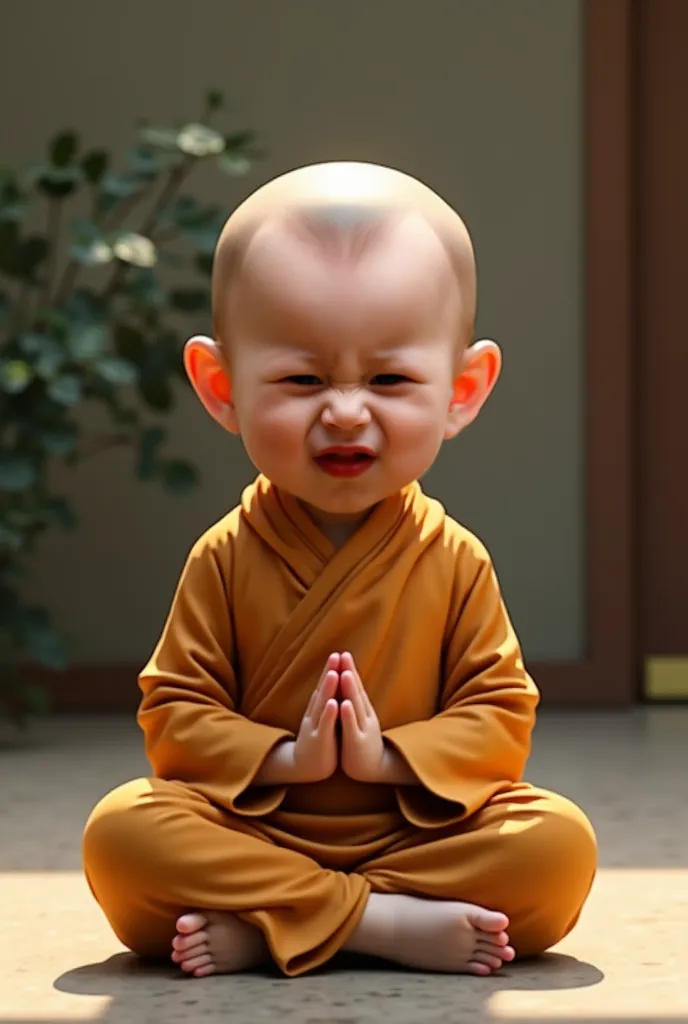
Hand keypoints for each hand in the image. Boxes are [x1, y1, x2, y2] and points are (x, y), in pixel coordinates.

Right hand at [266, 652, 337, 784]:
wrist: (303, 768)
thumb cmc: (317, 742)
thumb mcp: (320, 720)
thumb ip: (324, 705)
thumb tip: (329, 687)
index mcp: (317, 711)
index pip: (324, 687)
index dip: (330, 671)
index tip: (338, 654)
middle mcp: (314, 716)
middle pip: (322, 691)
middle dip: (329, 673)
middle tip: (335, 655)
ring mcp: (315, 728)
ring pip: (322, 706)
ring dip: (328, 689)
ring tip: (333, 673)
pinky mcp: (319, 741)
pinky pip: (324, 726)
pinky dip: (329, 714)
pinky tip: (334, 703)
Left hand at [339, 652, 387, 782]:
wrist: (373, 770)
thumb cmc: (362, 743)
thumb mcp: (360, 721)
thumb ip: (357, 704)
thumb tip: (352, 686)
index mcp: (363, 711)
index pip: (356, 687)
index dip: (349, 670)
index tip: (343, 653)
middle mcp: (365, 717)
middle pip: (357, 691)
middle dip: (350, 672)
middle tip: (344, 654)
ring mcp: (363, 729)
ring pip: (356, 706)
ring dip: (350, 689)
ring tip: (345, 673)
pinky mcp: (358, 743)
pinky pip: (352, 727)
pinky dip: (349, 715)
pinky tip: (344, 704)